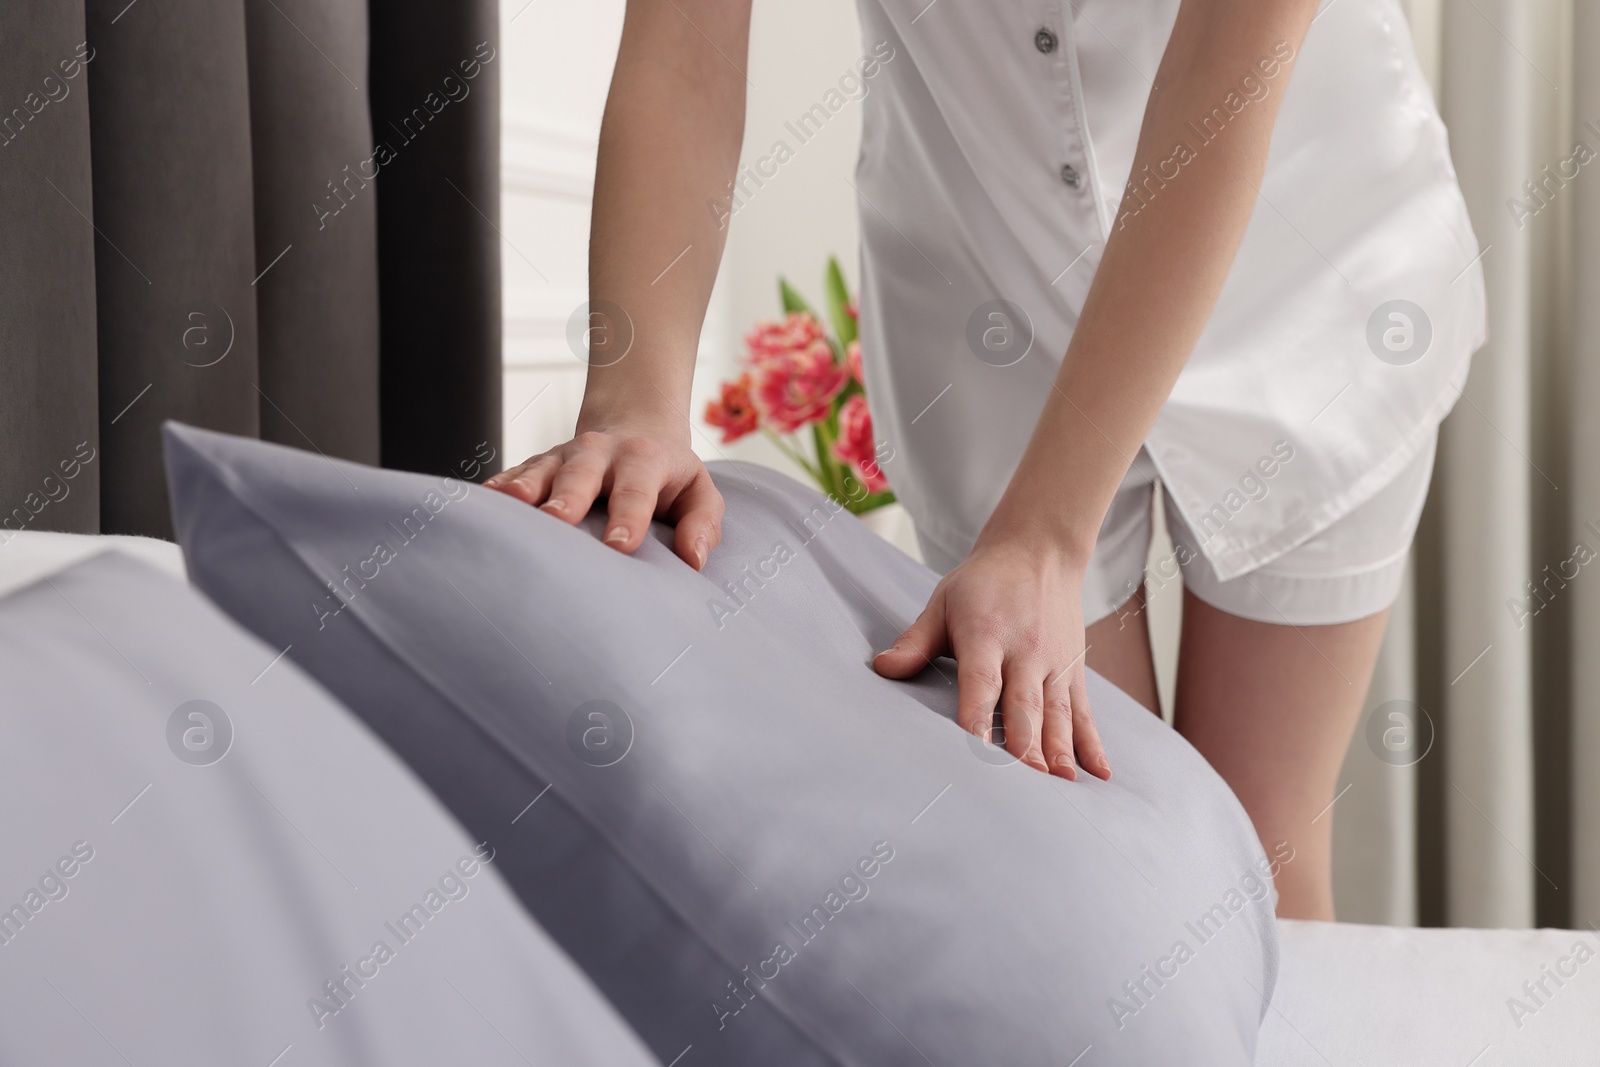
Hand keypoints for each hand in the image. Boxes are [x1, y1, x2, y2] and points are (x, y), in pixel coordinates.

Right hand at [485, 422, 723, 569]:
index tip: (620, 545)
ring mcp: (561, 458)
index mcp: (643, 460)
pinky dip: (494, 490)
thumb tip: (692, 560)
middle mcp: (598, 454)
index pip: (636, 490)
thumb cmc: (668, 477)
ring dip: (524, 489)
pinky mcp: (535, 467)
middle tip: (556, 523)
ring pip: (540, 471)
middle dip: (568, 498)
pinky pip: (511, 476)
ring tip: (510, 509)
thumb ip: (702, 523)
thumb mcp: (699, 492)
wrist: (634, 430)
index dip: (629, 516)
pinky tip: (476, 504)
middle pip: (580, 474)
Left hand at [872, 535, 1108, 780]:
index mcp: (987, 633)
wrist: (1039, 549)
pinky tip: (1099, 772)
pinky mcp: (1074, 671)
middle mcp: (1026, 650)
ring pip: (1058, 713)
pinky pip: (1084, 711)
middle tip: (1023, 783)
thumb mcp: (943, 602)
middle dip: (1024, 745)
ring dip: (1059, 750)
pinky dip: (1092, 743)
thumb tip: (881, 668)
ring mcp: (1054, 662)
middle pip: (1025, 704)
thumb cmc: (983, 583)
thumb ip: (915, 641)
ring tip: (1060, 783)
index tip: (974, 749)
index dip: (978, 714)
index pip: (981, 681)